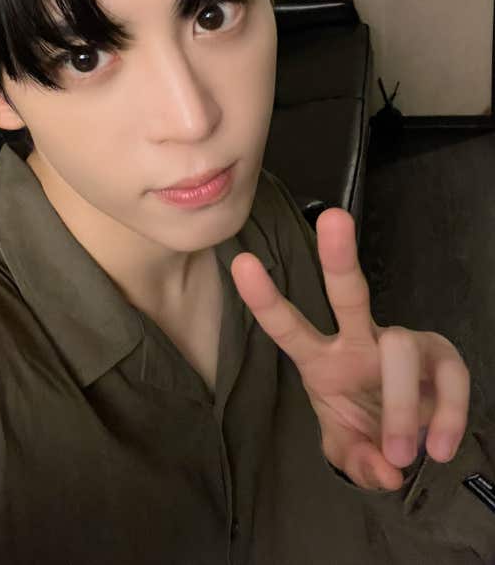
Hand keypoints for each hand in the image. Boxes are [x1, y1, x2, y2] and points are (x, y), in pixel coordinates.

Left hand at [230, 207, 470, 490]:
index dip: (265, 300)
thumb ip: (356, 461)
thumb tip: (384, 471)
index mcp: (323, 359)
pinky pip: (448, 380)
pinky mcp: (441, 359)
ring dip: (400, 407)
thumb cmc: (365, 427)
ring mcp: (403, 345)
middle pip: (349, 293)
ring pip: (400, 348)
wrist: (410, 437)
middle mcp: (360, 340)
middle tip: (333, 218)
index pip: (289, 327)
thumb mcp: (348, 448)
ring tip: (402, 453)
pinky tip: (439, 448)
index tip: (241, 262)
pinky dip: (444, 418)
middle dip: (339, 257)